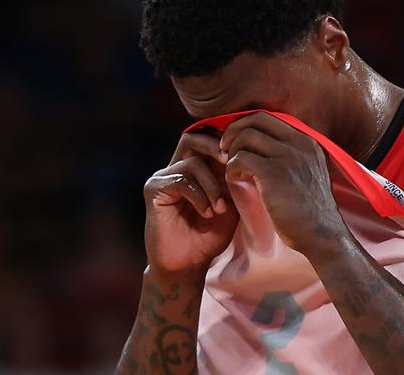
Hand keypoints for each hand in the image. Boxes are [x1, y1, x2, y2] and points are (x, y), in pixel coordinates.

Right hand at [143, 132, 238, 275]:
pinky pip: (181, 180)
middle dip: (217, 148)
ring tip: (218, 208)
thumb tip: (248, 156)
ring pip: (193, 163)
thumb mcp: (230, 205)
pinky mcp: (154, 189)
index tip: (246, 157)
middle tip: (232, 164)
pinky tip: (206, 213)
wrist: (188, 265)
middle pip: (194, 138)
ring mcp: (164, 177)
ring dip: (212, 185)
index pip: (208, 140)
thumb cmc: (210, 236)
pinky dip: (199, 196)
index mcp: (196, 168)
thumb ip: (234, 180)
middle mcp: (177, 167)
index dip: (228, 143)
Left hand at [220, 112, 347, 254]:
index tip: (236, 141)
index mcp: (307, 141)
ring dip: (232, 151)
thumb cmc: (312, 210)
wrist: (323, 235)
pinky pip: (240, 158)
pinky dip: (232, 167)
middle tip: (224, 149)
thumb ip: (291, 156)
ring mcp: (287, 156)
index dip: (246, 125)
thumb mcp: (309, 173)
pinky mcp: (274, 174)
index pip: (268, 117)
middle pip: (255, 120)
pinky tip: (234, 179)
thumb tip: (262, 147)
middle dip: (234, 132)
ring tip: (232, 168)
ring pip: (246, 137)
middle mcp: (299, 143)